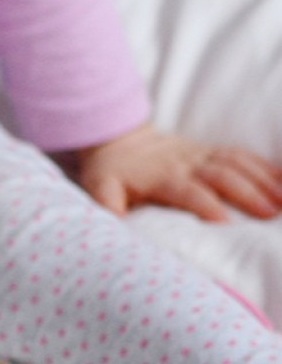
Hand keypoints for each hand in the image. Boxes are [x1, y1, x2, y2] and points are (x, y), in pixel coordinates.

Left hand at [75, 123, 281, 220]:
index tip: (226, 222)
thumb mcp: (100, 188)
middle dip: (248, 193)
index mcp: (161, 176)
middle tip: (271, 214)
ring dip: (264, 180)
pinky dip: (265, 166)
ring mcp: (201, 155)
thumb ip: (107, 205)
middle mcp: (186, 163)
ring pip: (238, 163)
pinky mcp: (211, 151)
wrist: (118, 139)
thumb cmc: (110, 172)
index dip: (206, 204)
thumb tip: (113, 224)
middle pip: (222, 176)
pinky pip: (243, 155)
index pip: (187, 191)